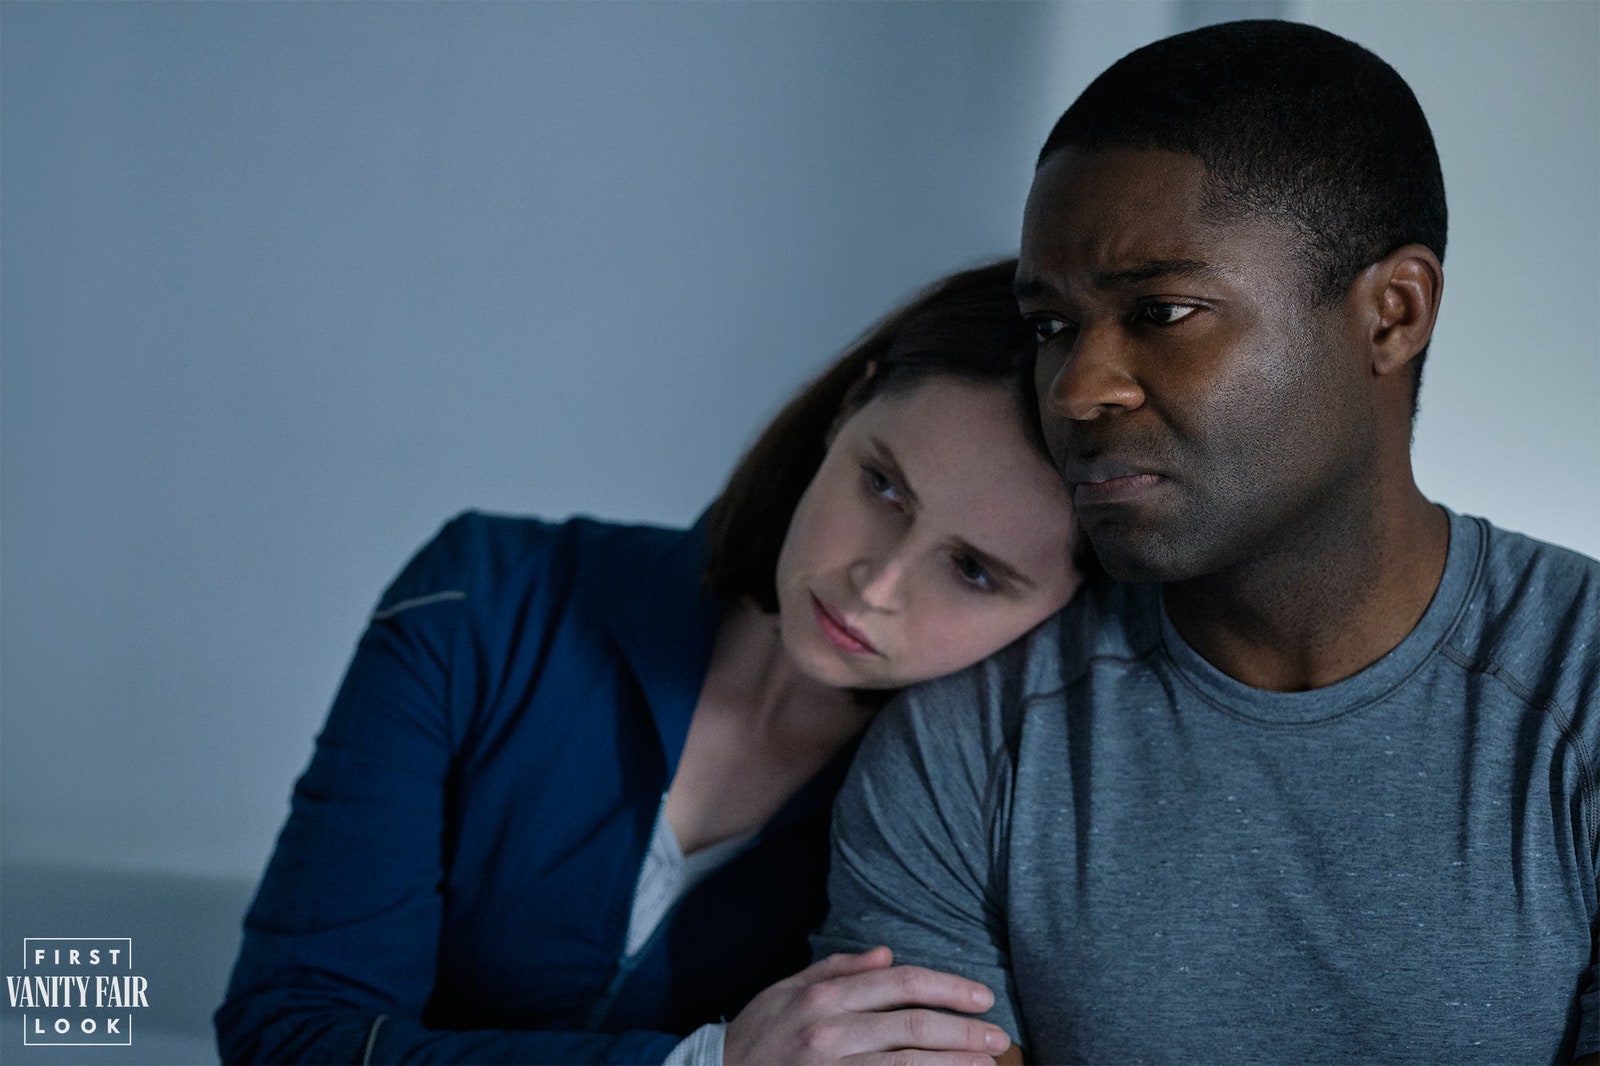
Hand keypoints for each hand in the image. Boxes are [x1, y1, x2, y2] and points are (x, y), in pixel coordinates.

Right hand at [723, 946, 1011, 1064]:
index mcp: (824, 997)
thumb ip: (838, 970)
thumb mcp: (787, 990)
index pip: (901, 984)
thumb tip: (886, 955)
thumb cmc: (756, 1035)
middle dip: (964, 1032)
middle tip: (999, 1038)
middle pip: (913, 1027)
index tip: (982, 997)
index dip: (948, 988)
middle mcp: (831, 1033)